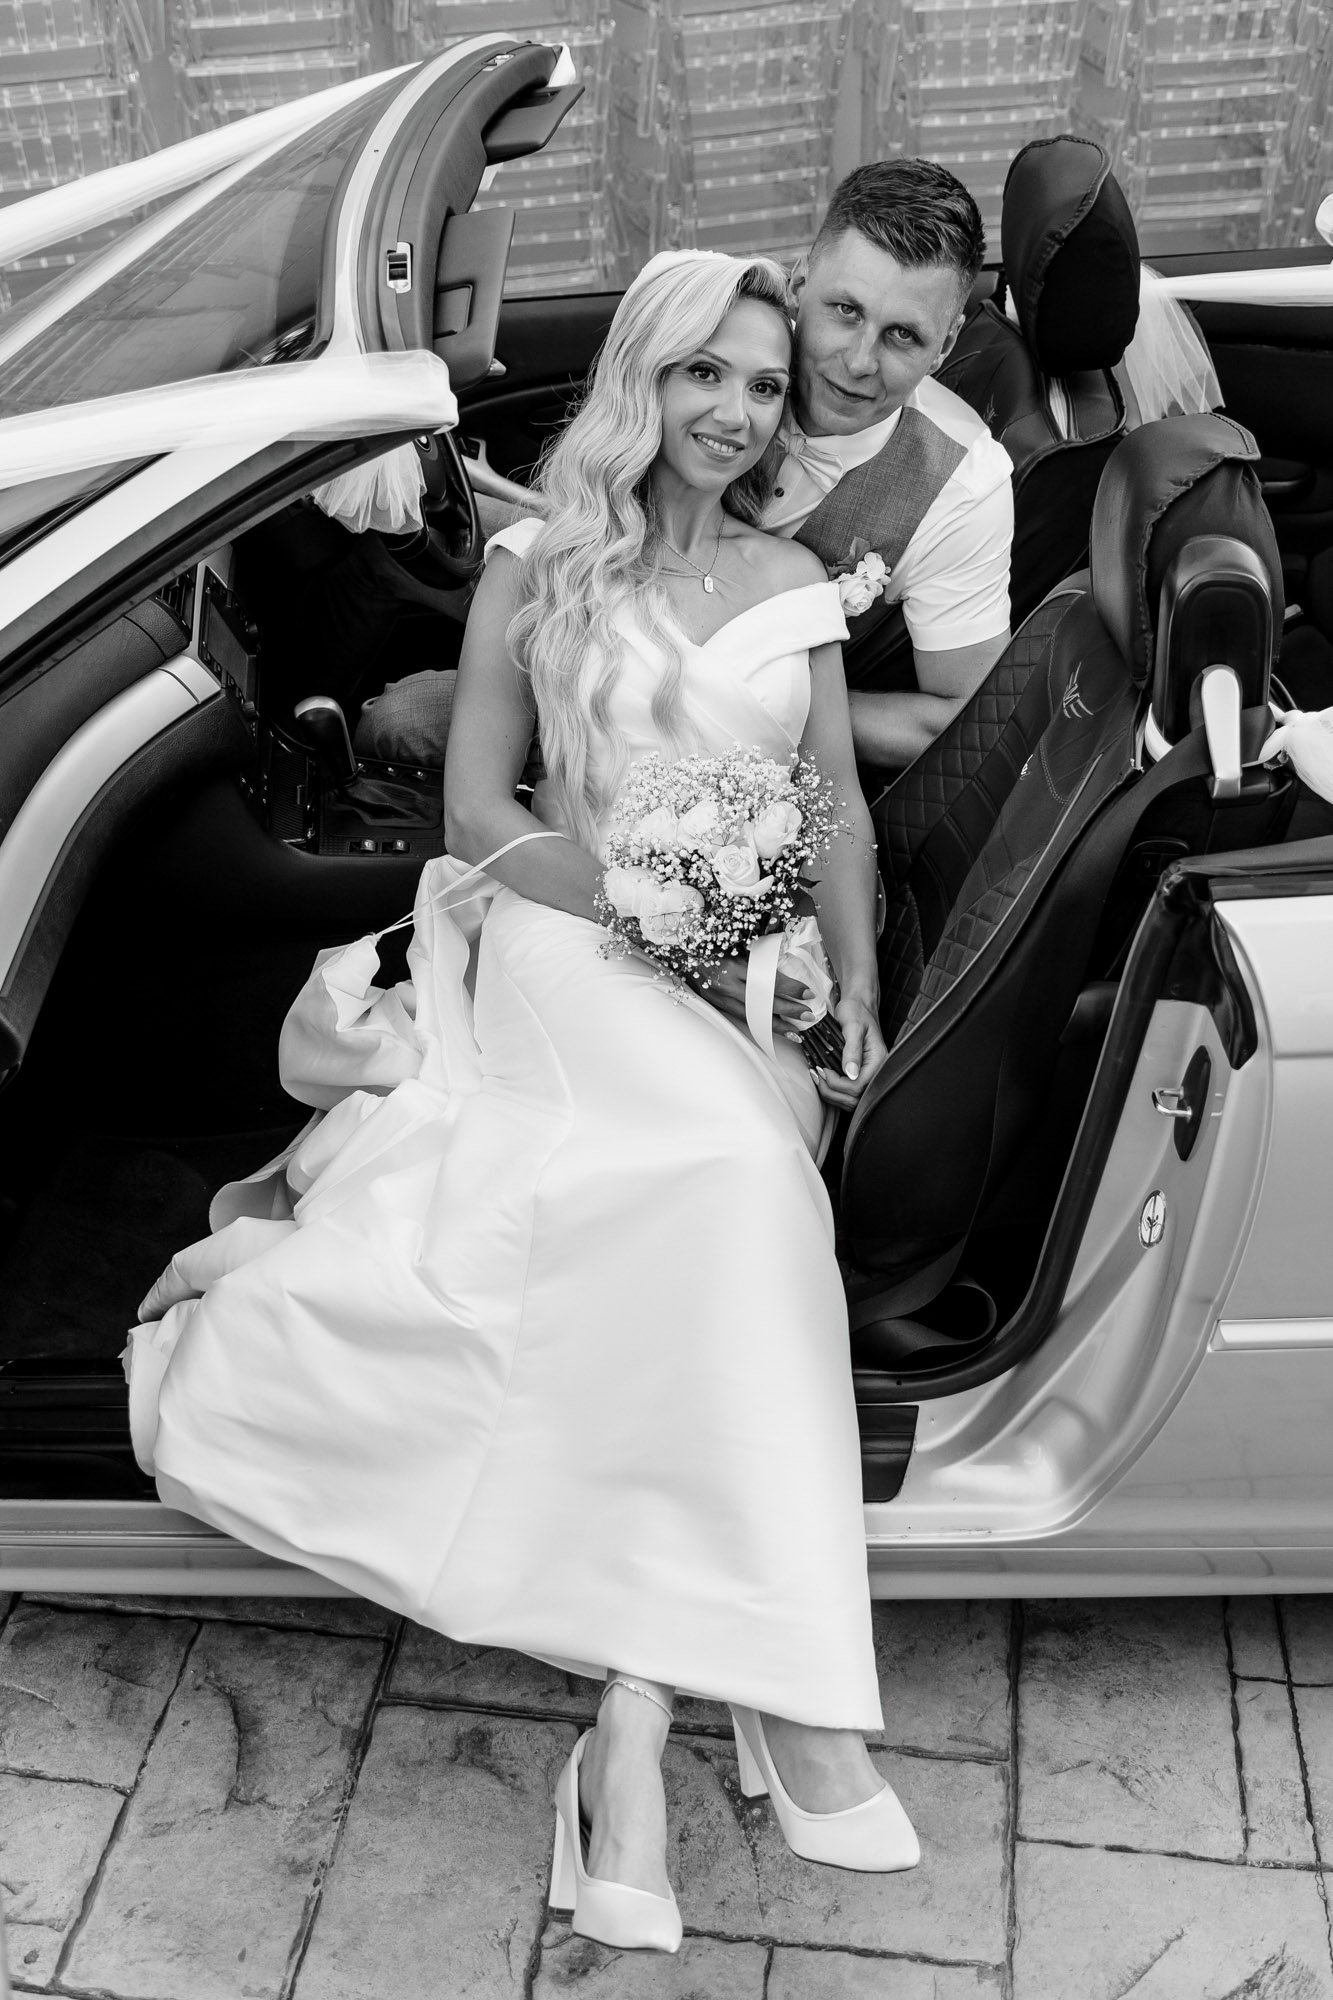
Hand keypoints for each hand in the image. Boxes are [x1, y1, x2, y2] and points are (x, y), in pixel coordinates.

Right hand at [685, 954, 812, 1033]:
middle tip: (808, 1015)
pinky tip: (774, 1033)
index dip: (790, 988)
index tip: (807, 993)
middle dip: (788, 1009)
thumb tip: (784, 967)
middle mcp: (727, 984)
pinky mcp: (717, 1006)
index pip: (768, 980)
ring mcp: (721, 998)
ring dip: (777, 1025)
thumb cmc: (712, 948)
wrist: (682, 956)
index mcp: (734, 965)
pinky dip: (760, 1027)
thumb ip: (758, 959)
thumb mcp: (737, 948)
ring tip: (796, 1032)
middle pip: (763, 1001)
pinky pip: (743, 1019)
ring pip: (753, 1016)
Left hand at [808, 992, 886, 1110]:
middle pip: (855, 1099)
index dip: (837, 1083)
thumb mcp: (853, 1026)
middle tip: (816, 1074)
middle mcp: (877, 1072)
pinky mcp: (860, 1077)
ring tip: (817, 1077)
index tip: (822, 1069)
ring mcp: (869, 1076)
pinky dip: (832, 1092)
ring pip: (850, 1101)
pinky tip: (822, 1079)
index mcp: (879, 1061)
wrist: (858, 1006)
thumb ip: (852, 1049)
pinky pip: (847, 1095)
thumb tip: (851, 1073)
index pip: (858, 1086)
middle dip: (831, 1091)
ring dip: (830, 1094)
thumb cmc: (856, 1011)